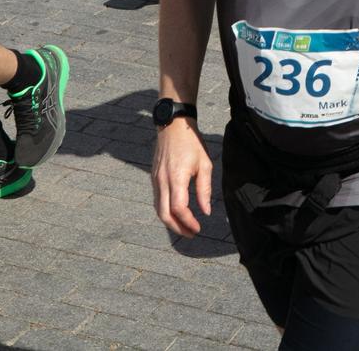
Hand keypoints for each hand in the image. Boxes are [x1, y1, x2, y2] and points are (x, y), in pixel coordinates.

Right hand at [151, 120, 213, 236]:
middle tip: (190, 234)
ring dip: (170, 222)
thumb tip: (205, 211)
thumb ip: (204, 189)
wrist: (173, 125)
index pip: (179, 208)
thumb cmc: (192, 143)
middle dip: (177, 228)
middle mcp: (162, 181)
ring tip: (184, 227)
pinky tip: (176, 213)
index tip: (198, 228)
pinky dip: (165, 211)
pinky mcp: (154, 177)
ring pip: (158, 209)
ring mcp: (156, 179)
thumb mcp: (205, 164)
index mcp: (176, 177)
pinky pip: (157, 200)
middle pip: (164, 214)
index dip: (188, 222)